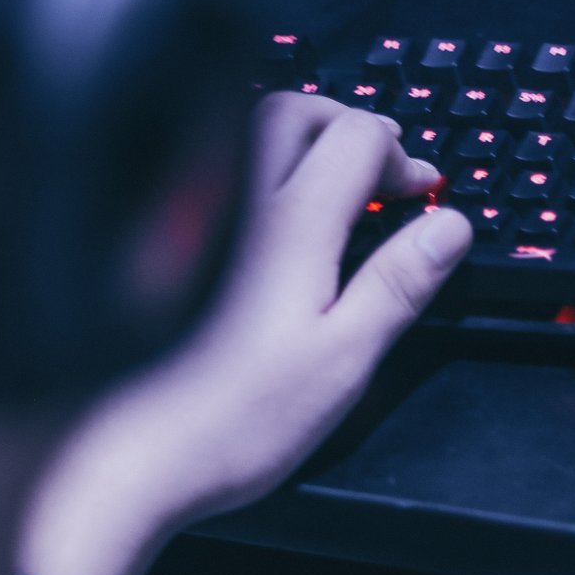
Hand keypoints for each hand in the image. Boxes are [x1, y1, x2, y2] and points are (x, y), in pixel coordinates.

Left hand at [18, 94, 471, 574]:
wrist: (126, 461)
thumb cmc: (233, 422)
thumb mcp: (343, 361)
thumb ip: (398, 284)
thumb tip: (448, 225)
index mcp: (290, 225)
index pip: (357, 138)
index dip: (402, 157)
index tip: (423, 191)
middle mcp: (235, 202)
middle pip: (297, 112)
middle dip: (348, 124)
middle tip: (382, 164)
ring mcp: (188, 216)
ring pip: (245, 129)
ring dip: (299, 137)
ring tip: (330, 177)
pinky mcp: (157, 240)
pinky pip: (210, 168)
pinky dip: (252, 164)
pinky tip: (266, 213)